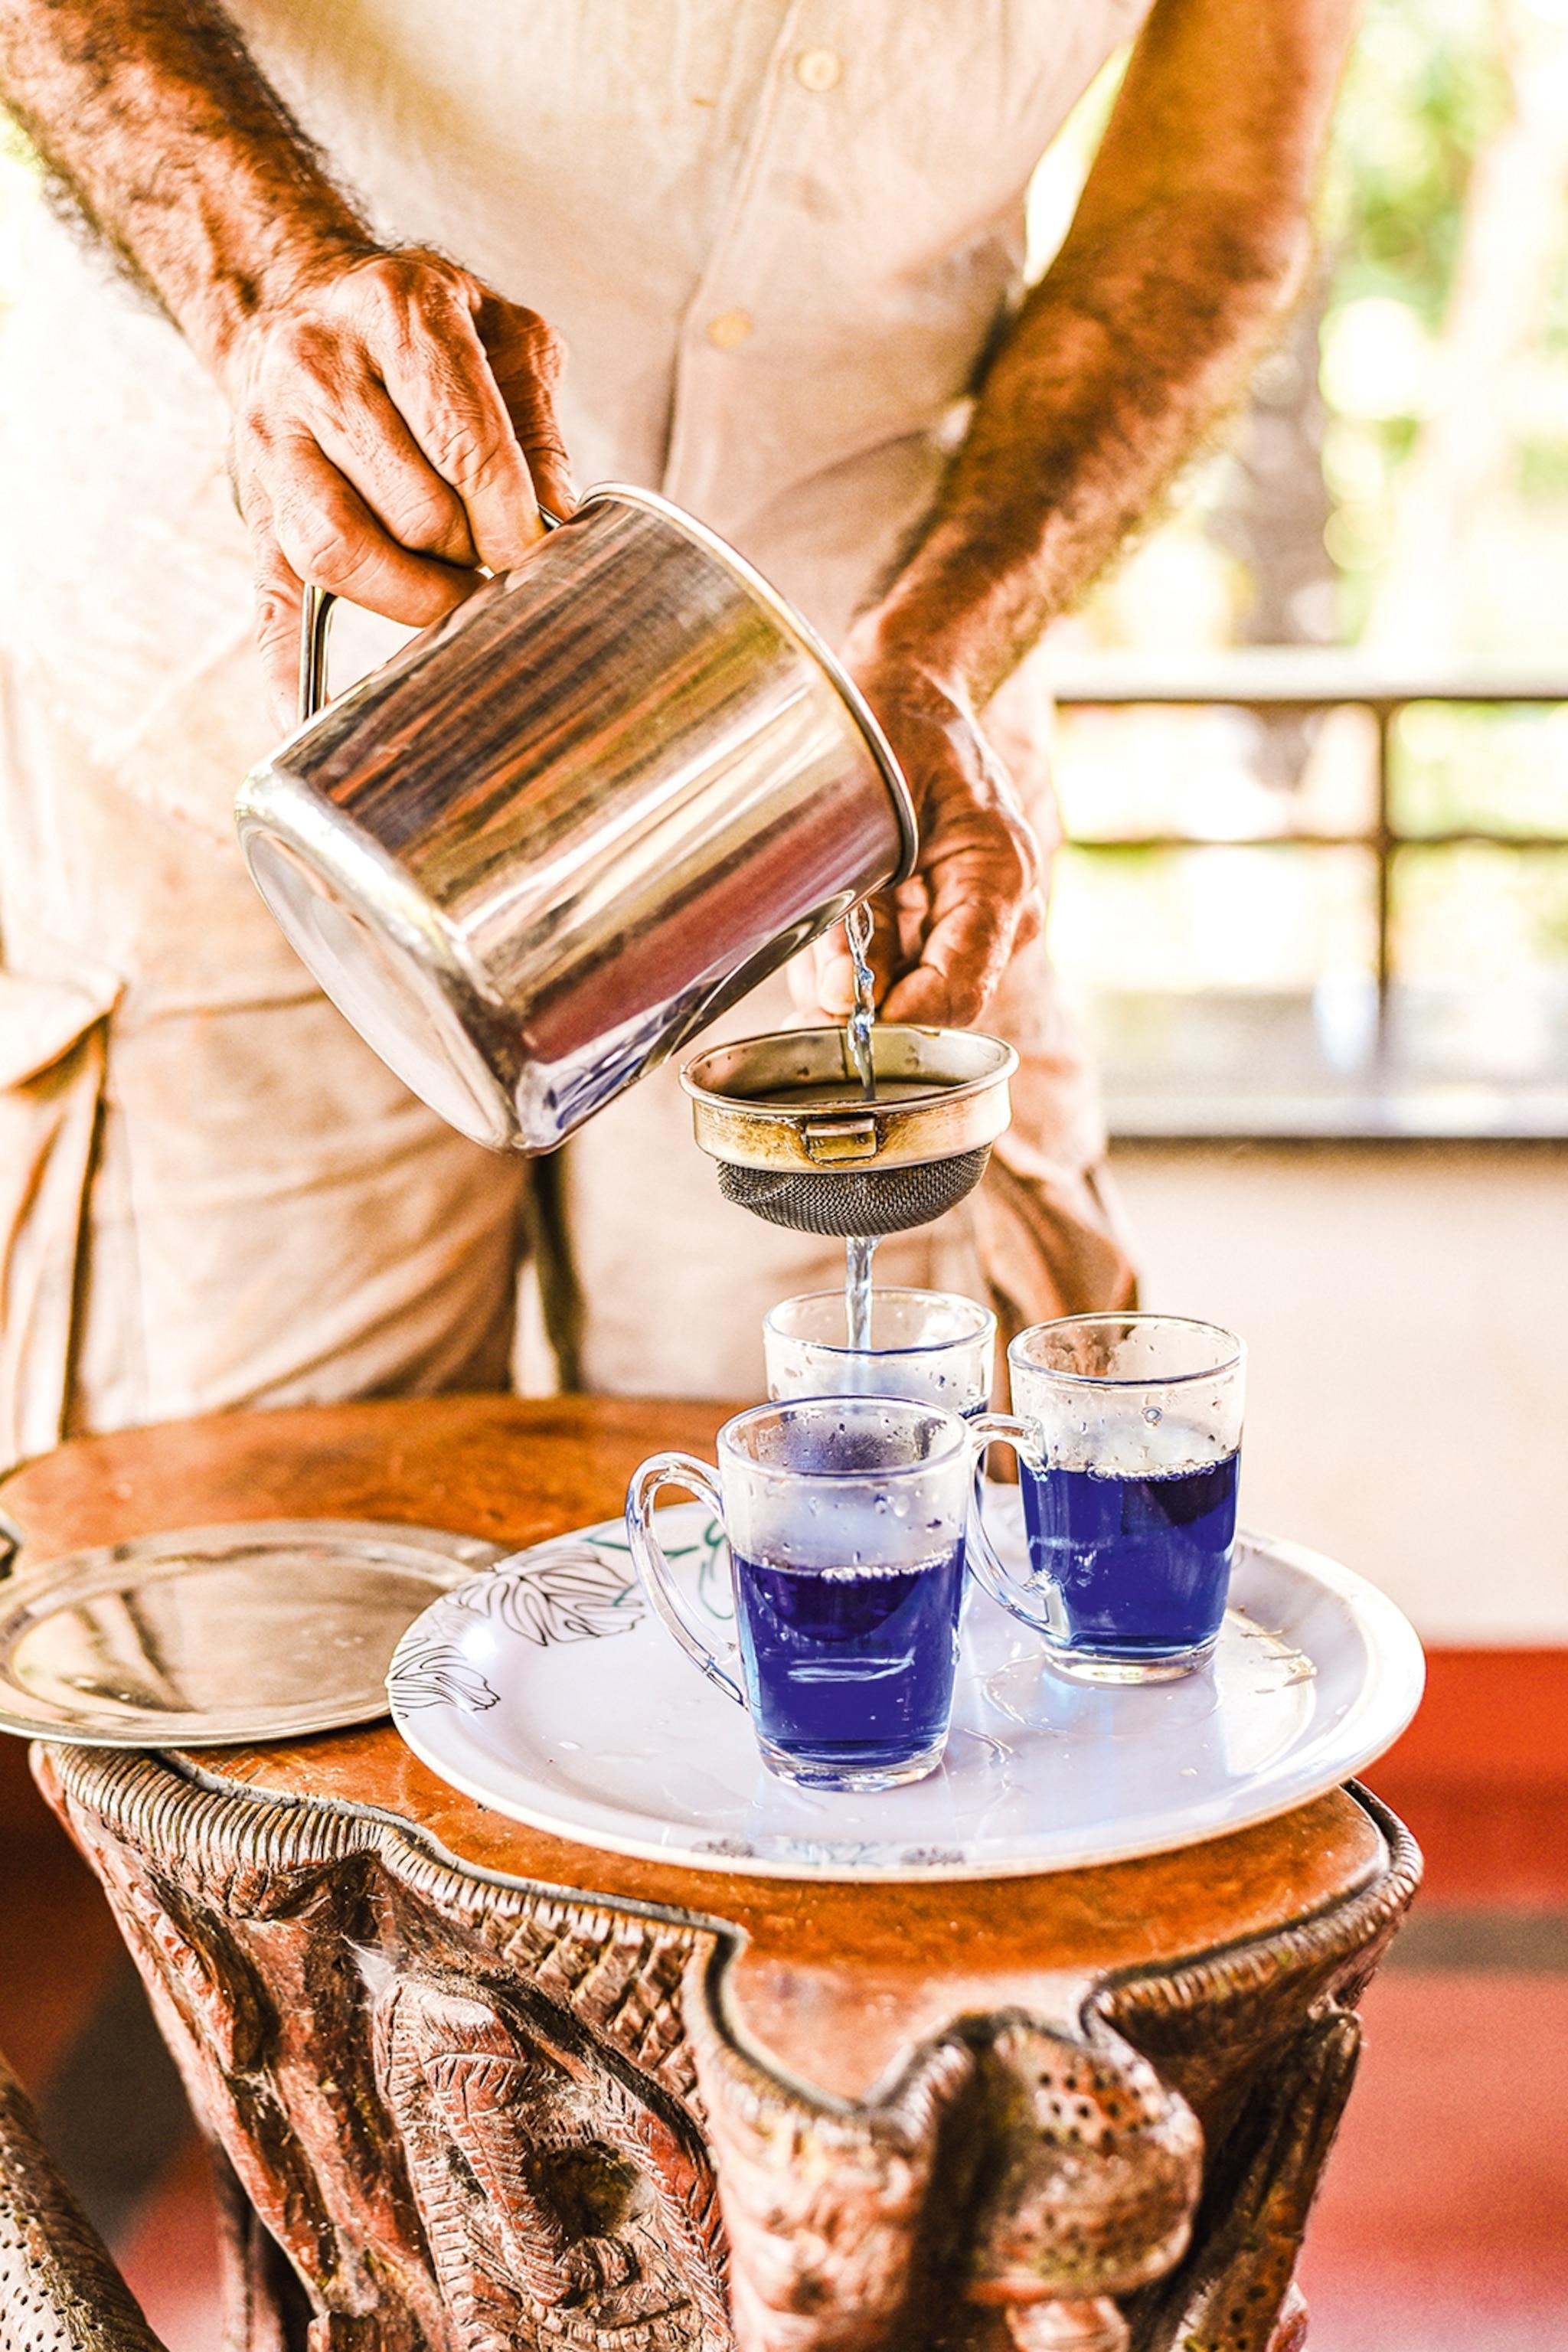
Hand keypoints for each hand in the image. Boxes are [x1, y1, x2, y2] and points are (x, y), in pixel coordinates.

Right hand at [221, 248, 573, 725]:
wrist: (293, 299)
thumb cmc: (415, 324)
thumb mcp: (500, 332)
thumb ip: (537, 423)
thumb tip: (560, 518)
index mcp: (396, 313)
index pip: (467, 447)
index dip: (511, 520)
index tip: (535, 554)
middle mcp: (319, 369)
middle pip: (414, 511)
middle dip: (471, 554)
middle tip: (494, 558)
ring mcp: (273, 443)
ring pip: (344, 554)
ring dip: (414, 597)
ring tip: (452, 592)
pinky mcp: (254, 509)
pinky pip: (266, 600)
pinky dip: (284, 669)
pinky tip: (303, 716)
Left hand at [798, 650, 1043, 1030]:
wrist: (912, 692)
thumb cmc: (891, 730)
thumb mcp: (863, 814)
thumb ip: (854, 913)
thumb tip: (839, 1000)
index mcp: (1000, 873)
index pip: (959, 988)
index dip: (896, 1021)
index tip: (837, 1025)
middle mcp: (1009, 909)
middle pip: (937, 1002)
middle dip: (866, 1001)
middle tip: (806, 970)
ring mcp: (988, 921)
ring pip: (915, 992)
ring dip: (855, 979)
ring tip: (817, 928)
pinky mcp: (958, 923)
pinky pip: (908, 968)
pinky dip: (862, 960)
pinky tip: (836, 923)